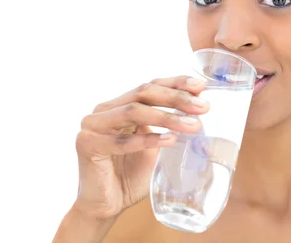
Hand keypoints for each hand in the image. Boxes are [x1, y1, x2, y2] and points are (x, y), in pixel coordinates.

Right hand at [73, 76, 208, 220]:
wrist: (106, 206)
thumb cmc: (131, 176)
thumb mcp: (156, 146)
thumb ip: (170, 128)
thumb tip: (201, 115)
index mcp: (120, 105)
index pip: (151, 86)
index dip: (176, 83)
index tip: (201, 86)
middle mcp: (105, 110)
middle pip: (143, 93)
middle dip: (176, 98)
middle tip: (202, 107)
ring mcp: (93, 125)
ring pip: (134, 111)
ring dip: (167, 117)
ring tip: (192, 125)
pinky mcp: (87, 144)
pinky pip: (122, 140)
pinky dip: (148, 139)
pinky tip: (170, 140)